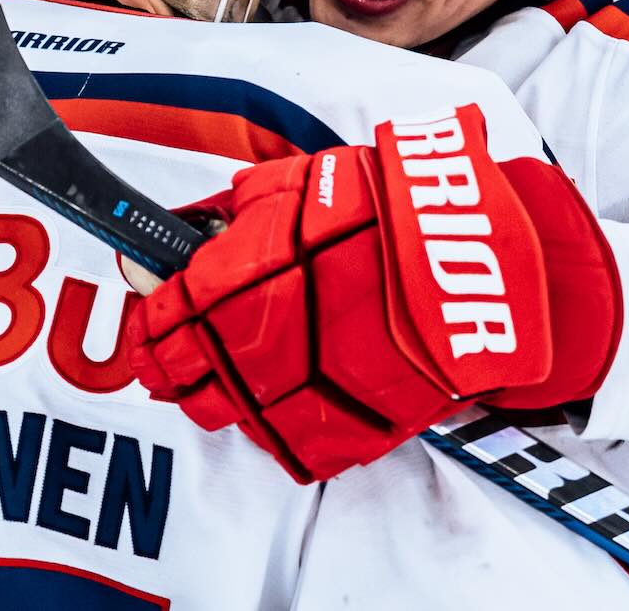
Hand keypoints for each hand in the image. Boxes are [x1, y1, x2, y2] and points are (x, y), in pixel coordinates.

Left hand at [127, 105, 622, 482]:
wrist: (477, 260)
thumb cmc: (384, 210)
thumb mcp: (295, 186)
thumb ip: (227, 214)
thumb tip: (175, 232)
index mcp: (242, 281)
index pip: (165, 319)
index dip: (151, 316)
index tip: (151, 309)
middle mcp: (263, 344)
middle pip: (186, 374)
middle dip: (174, 358)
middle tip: (178, 345)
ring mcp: (303, 394)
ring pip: (230, 412)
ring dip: (219, 391)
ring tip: (228, 369)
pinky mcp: (348, 429)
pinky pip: (290, 441)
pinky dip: (279, 421)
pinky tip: (285, 393)